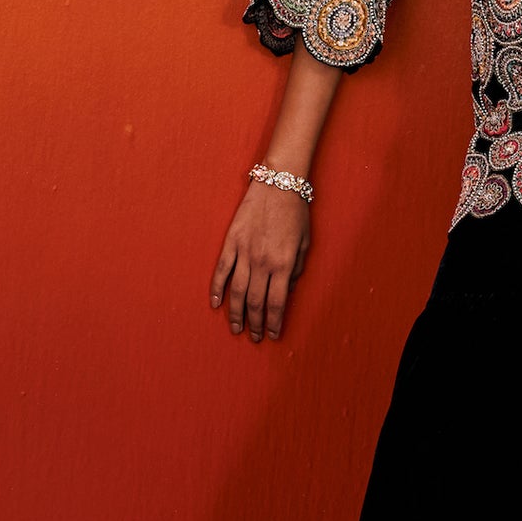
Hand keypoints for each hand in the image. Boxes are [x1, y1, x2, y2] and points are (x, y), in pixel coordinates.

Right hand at [211, 179, 309, 343]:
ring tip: (236, 328)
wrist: (279, 183)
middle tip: (255, 337)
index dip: (274, 322)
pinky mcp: (231, 242)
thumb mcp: (304, 244)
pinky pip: (222, 270)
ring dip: (235, 313)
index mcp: (282, 264)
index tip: (273, 335)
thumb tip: (284, 291)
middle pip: (254, 302)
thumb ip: (294, 270)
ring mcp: (244, 252)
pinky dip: (217, 289)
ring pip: (236, 291)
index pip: (277, 303)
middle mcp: (262, 262)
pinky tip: (216, 304)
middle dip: (255, 323)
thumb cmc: (296, 213)